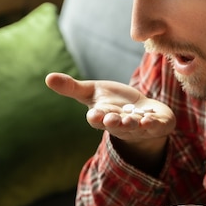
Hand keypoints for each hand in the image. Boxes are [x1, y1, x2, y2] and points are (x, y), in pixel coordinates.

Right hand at [45, 72, 175, 142]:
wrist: (142, 112)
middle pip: (116, 126)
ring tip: (135, 120)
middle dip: (116, 123)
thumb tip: (47, 77)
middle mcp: (120, 125)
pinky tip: (151, 119)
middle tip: (114, 119)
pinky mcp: (157, 125)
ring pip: (136, 128)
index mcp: (103, 117)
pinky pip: (156, 127)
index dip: (96, 118)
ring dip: (135, 125)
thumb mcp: (92, 92)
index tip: (95, 115)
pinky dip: (155, 124)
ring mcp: (139, 128)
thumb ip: (72, 87)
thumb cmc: (114, 102)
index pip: (97, 120)